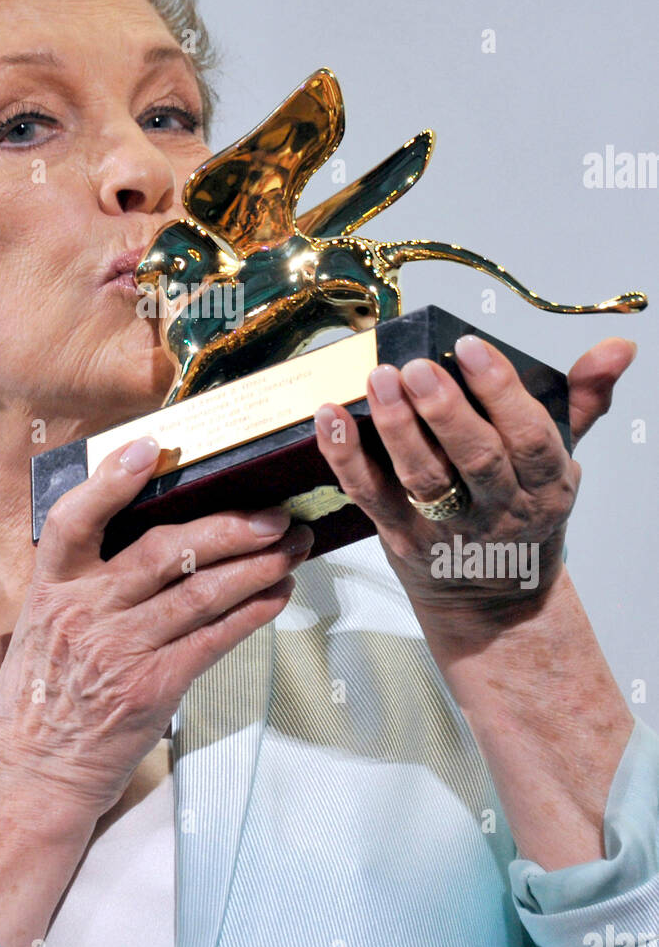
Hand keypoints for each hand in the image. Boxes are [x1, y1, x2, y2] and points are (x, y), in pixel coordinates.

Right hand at [0, 437, 312, 824]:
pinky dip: (251, 613)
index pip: (73, 519)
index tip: (150, 448)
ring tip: (293, 546)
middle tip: (274, 512)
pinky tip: (277, 594)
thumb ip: (84, 579)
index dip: (111, 480)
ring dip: (256, 566)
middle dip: (229, 526)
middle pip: (164, 551)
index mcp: (51, 588)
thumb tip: (146, 528)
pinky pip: (213, 639)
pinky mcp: (152, 688)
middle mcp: (86, 612)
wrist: (29, 776)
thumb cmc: (40, 695)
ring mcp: (120, 650)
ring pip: (200, 592)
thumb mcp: (42, 624)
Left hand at [313, 334, 636, 627]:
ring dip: (397, 428)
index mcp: (544, 485)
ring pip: (422, 480)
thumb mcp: (560, 458)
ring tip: (378, 380)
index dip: (503, 393)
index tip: (471, 347)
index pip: (531, 438)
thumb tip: (617, 349)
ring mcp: (446, 527)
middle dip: (445, 411)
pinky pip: (369, 495)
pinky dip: (345, 456)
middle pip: (476, 460)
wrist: (494, 599)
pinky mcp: (399, 536)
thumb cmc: (522, 510)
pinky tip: (329, 416)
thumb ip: (583, 398)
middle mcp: (498, 509)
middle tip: (417, 366)